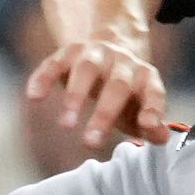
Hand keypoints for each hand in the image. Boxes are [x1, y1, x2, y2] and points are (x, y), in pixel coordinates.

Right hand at [26, 32, 176, 149]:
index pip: (154, 92)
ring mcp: (96, 54)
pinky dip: (43, 78)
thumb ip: (151, 126)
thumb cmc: (126, 94)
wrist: (108, 53)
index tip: (147, 126)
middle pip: (117, 85)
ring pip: (86, 70)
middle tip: (90, 143)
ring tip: (65, 125)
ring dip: (75, 96)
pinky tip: (34, 97)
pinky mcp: (69, 52)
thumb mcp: (140, 110)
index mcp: (146, 77)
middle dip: (104, 114)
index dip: (152, 108)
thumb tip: (161, 139)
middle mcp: (123, 62)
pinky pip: (54, 62)